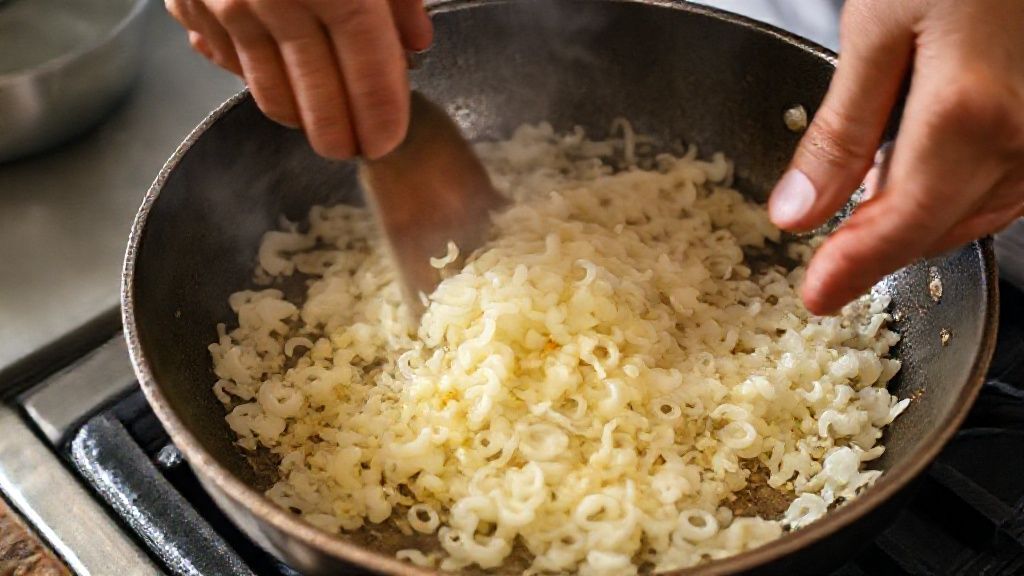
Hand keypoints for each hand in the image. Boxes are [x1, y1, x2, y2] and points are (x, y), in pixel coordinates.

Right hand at [165, 0, 432, 158]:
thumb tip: (414, 43)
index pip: (368, 67)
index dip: (381, 111)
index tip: (387, 139)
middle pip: (316, 91)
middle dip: (338, 131)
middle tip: (352, 150)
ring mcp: (226, 1)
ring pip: (267, 86)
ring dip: (296, 115)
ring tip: (316, 129)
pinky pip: (226, 57)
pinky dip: (252, 76)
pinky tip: (271, 83)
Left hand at [768, 0, 1023, 314]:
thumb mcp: (876, 30)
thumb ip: (840, 131)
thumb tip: (799, 213)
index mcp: (969, 116)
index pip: (900, 226)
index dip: (852, 270)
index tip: (817, 297)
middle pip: (941, 230)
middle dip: (879, 247)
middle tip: (829, 256)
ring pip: (980, 214)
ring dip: (919, 223)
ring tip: (865, 211)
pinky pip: (1010, 183)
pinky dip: (958, 192)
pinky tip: (923, 172)